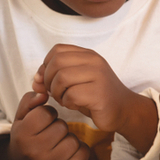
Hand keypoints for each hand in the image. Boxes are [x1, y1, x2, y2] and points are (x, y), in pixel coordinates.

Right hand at [0, 91, 89, 159]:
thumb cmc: (26, 136)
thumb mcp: (22, 116)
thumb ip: (30, 100)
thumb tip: (44, 94)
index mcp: (22, 136)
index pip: (45, 113)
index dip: (47, 113)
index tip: (43, 121)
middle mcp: (34, 153)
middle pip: (61, 127)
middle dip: (58, 126)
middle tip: (50, 133)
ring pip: (73, 141)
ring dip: (68, 139)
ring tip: (58, 143)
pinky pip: (83, 154)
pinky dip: (79, 150)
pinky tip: (67, 151)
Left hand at [34, 44, 157, 152]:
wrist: (123, 109)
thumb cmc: (96, 96)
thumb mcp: (75, 81)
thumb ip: (55, 76)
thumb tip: (36, 79)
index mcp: (88, 55)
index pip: (57, 50)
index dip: (46, 66)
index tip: (48, 81)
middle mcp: (94, 61)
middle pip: (56, 62)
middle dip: (49, 80)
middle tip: (57, 92)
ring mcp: (98, 76)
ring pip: (61, 78)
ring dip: (57, 93)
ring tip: (66, 99)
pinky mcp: (99, 93)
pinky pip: (71, 95)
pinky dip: (68, 103)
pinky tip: (76, 105)